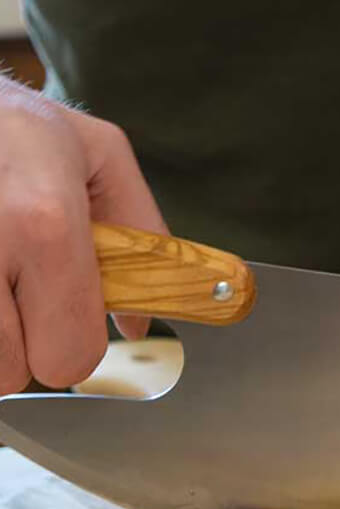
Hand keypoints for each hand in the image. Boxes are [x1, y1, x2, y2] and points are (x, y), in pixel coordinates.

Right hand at [0, 77, 166, 394]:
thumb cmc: (13, 121)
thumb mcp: (99, 154)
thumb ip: (142, 239)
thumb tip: (137, 320)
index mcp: (46, 224)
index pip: (69, 355)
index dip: (72, 343)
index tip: (64, 314)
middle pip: (13, 372)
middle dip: (22, 345)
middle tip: (17, 292)